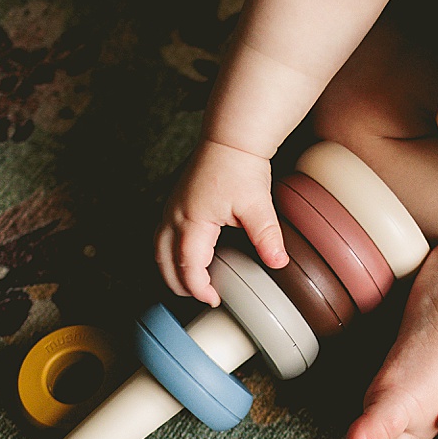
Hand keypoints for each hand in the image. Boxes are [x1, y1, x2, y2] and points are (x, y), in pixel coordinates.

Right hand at [156, 140, 287, 305]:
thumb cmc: (240, 167)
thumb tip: (278, 262)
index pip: (187, 266)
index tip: (214, 299)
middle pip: (164, 262)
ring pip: (158, 248)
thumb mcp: (257, 205)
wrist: (230, 139)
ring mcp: (170, 208)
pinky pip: (162, 234)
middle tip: (202, 297)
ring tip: (191, 283)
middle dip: (179, 284)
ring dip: (170, 269)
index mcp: (192, 220)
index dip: (198, 288)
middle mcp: (174, 216)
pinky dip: (169, 252)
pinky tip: (187, 257)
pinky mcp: (174, 202)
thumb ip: (267, 237)